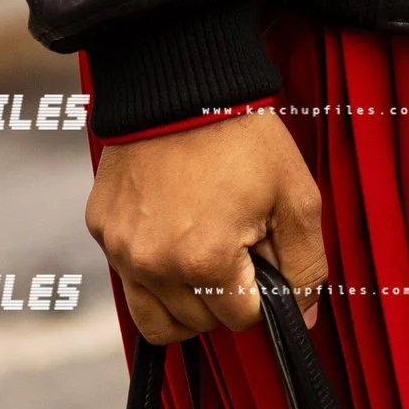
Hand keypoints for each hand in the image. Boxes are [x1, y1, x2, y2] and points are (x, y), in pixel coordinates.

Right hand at [85, 111, 325, 343]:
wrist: (182, 85)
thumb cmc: (242, 137)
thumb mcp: (297, 199)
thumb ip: (306, 268)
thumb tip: (303, 318)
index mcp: (205, 259)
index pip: (241, 320)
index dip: (261, 294)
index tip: (261, 256)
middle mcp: (154, 264)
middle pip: (199, 323)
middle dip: (224, 296)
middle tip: (236, 246)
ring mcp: (121, 249)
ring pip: (155, 320)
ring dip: (186, 302)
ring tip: (205, 258)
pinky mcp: (102, 230)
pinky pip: (129, 280)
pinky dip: (153, 273)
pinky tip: (175, 234)